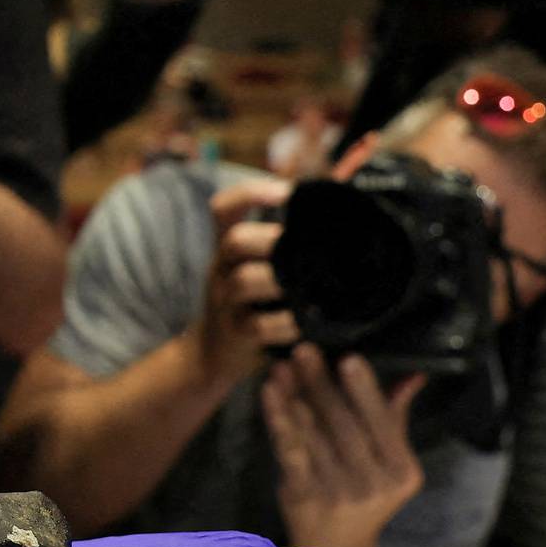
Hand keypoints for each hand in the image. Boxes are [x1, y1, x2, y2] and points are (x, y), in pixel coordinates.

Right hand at [198, 178, 299, 389]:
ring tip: (307, 287)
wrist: (213, 353)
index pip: (224, 208)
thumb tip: (333, 215)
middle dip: (270, 239)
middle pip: (234, 240)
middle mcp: (222, 270)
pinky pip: (256, 326)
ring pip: (243, 281)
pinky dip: (284, 324)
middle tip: (300, 246)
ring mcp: (225, 303)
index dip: (251, 194)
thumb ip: (279, 246)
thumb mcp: (251, 268)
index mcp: (228, 249)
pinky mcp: (234, 335)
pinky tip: (304, 324)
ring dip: (279, 280)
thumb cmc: (248, 303)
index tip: (286, 193)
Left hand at [260, 344, 424, 546]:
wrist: (336, 546)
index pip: (382, 423)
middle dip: (321, 385)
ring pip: (313, 435)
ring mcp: (337, 492)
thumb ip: (394, 416)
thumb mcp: (389, 459)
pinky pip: (289, 451)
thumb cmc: (365, 489)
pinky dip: (279, 420)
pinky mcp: (304, 496)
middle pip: (344, 425)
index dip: (364, 391)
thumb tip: (413, 374)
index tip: (348, 357)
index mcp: (402, 470)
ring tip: (281, 366)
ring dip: (294, 397)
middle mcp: (373, 483)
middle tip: (304, 351)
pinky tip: (270, 393)